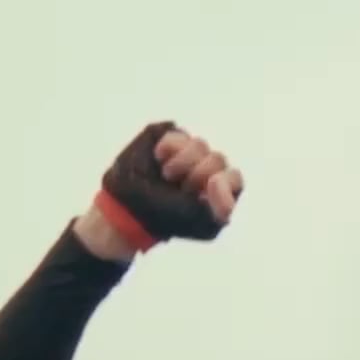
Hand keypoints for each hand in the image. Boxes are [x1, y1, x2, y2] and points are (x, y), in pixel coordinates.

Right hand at [79, 119, 243, 254]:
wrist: (126, 209)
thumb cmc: (165, 219)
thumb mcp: (201, 225)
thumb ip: (222, 208)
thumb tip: (218, 179)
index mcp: (219, 191)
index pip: (234, 177)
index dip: (220, 184)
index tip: (202, 190)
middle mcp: (206, 169)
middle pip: (217, 159)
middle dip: (196, 176)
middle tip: (179, 188)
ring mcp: (188, 153)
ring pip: (200, 145)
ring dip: (181, 163)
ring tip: (166, 175)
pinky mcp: (169, 140)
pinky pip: (178, 134)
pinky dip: (169, 147)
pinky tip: (159, 158)